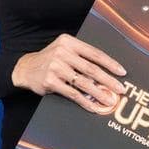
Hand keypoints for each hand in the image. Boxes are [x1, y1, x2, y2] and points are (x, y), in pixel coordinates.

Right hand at [12, 34, 126, 113]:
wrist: (26, 68)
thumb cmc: (51, 60)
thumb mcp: (64, 50)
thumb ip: (81, 57)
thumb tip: (107, 73)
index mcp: (69, 42)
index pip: (94, 53)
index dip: (110, 63)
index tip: (122, 72)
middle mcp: (62, 52)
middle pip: (91, 69)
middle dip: (108, 80)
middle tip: (120, 89)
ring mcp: (56, 67)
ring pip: (83, 82)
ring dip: (99, 93)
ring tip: (110, 100)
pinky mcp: (50, 81)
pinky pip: (72, 93)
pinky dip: (85, 101)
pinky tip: (93, 107)